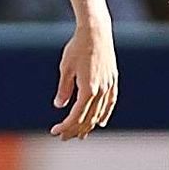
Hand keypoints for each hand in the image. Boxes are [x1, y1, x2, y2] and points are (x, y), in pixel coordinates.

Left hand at [50, 20, 117, 138]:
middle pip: (87, 118)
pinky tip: (100, 122)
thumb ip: (64, 89)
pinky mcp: (113, 81)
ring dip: (88, 125)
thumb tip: (60, 105)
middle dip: (74, 130)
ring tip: (79, 135)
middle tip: (63, 137)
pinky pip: (110, 103)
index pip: (76, 116)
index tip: (55, 131)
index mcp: (88, 90)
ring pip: (99, 113)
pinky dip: (105, 114)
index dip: (65, 126)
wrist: (96, 32)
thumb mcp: (65, 69)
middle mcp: (101, 91)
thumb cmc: (77, 48)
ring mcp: (109, 86)